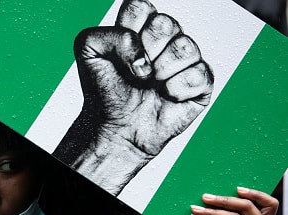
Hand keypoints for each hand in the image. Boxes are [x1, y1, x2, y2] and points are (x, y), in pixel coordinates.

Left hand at [53, 0, 213, 194]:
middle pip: (165, 24)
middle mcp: (165, 39)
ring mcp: (184, 60)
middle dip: (144, 52)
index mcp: (140, 26)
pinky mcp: (201, 82)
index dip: (128, 30)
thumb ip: (106, 35)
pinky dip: (177, 89)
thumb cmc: (103, 91)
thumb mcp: (88, 52)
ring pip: (184, 47)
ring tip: (149, 85)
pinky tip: (165, 96)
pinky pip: (200, 73)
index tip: (117, 54)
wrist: (114, 128)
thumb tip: (142, 55)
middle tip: (134, 73)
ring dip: (160, 72)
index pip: (141, 6)